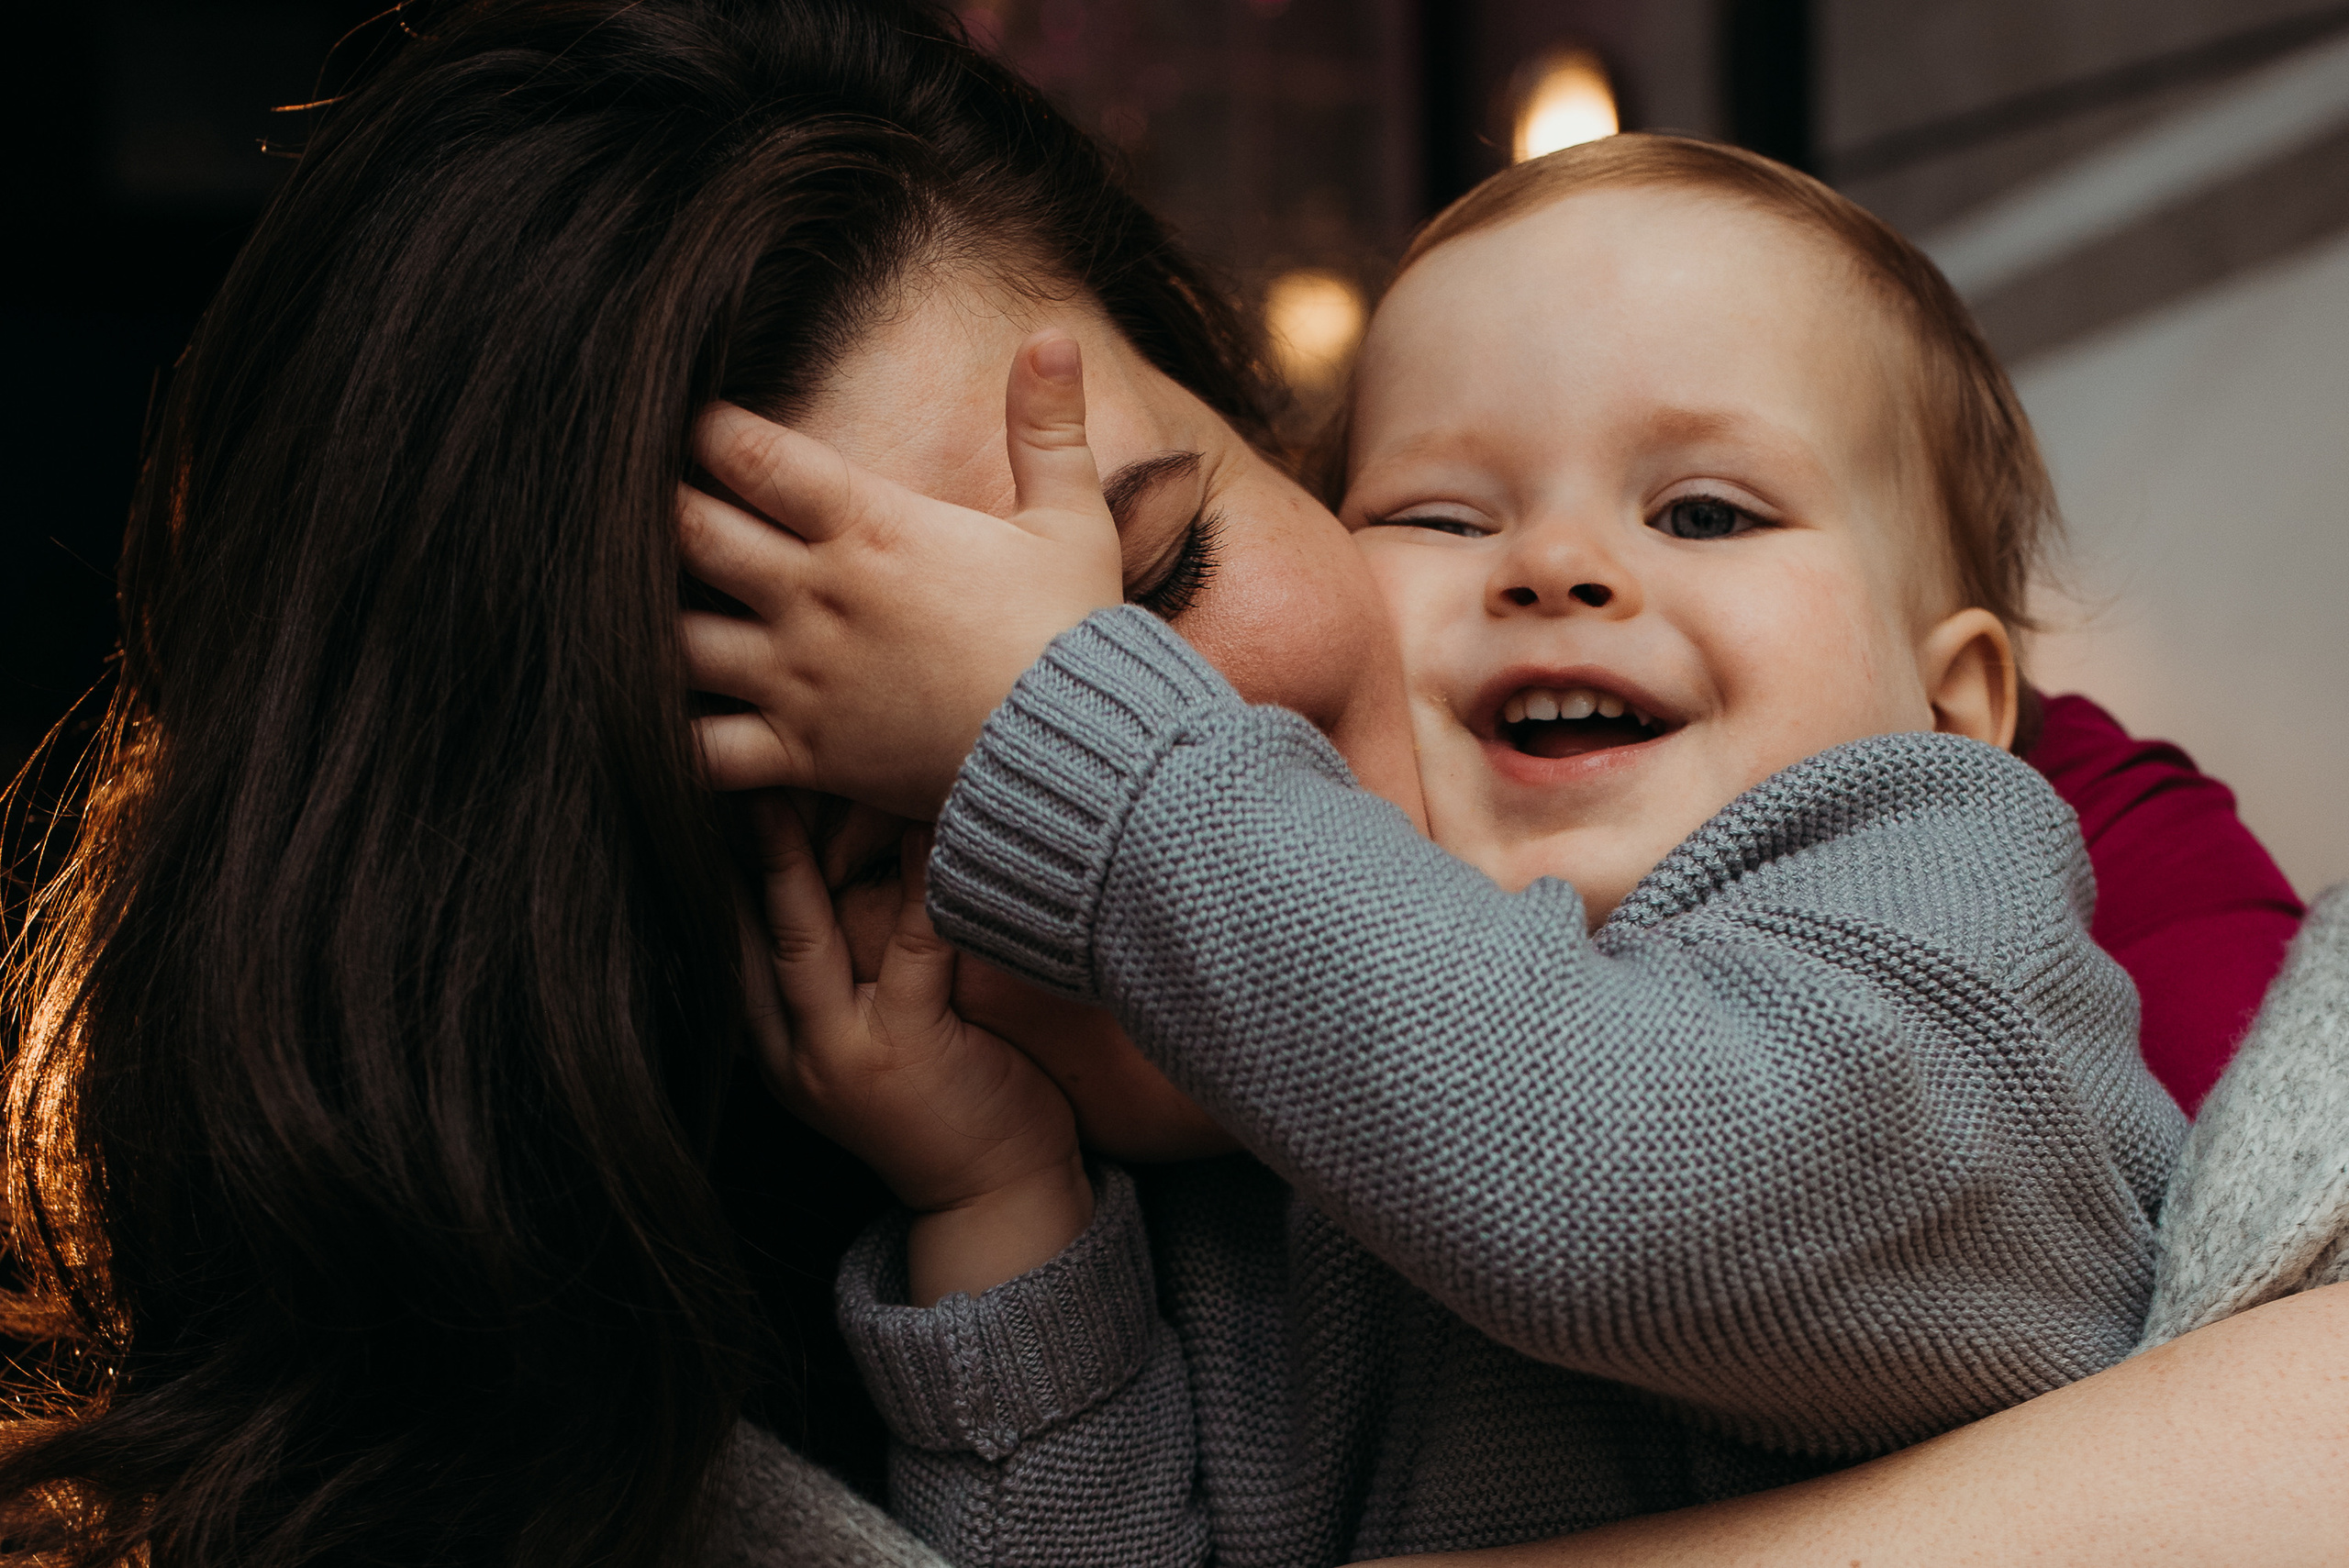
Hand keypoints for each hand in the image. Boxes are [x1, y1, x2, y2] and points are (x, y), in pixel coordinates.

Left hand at [683, 331, 1122, 820]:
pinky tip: (660, 719)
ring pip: (674, 639)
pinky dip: (672, 737)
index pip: (752, 454)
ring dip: (647, 621)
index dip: (707, 430)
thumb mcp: (1073, 519)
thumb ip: (1046, 427)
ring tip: (635, 607)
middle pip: (687, 533)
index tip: (700, 426)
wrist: (1080, 753)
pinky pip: (704, 751)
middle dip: (659, 513)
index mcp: (870, 529)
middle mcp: (817, 597)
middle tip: (648, 506)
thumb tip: (1051, 335)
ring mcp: (801, 678)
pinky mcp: (804, 754)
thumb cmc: (1072, 635)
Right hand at [739, 791, 1091, 1304]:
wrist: (998, 1200)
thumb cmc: (949, 1101)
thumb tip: (840, 866)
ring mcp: (841, 1051)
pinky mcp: (905, 1052)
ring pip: (803, 929)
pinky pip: (909, 946)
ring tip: (822, 763)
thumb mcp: (874, 1037)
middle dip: (737, 834)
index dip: (718, 853)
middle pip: (746, 921)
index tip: (719, 776)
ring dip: (806, 844)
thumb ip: (848, 965)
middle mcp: (788, 1046)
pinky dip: (919, 879)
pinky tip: (929, 820)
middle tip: (737, 753)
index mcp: (771, 1038)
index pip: (724, 930)